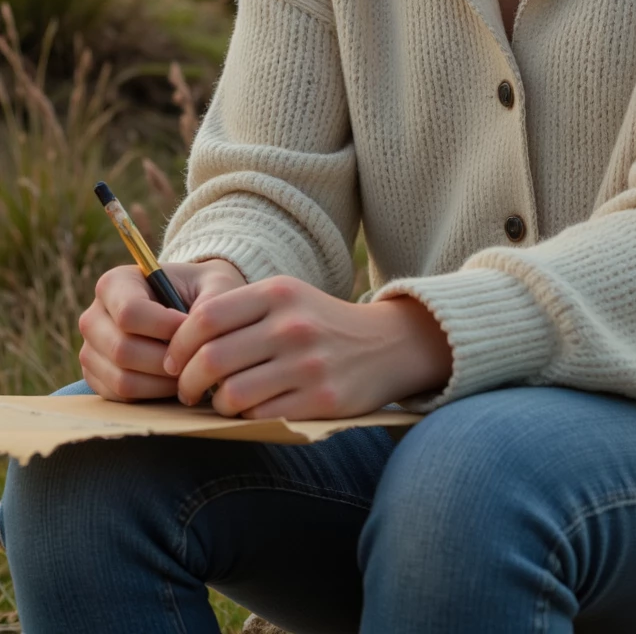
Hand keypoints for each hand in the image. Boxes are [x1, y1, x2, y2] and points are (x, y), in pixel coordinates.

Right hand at [78, 259, 248, 401]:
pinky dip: (151, 395)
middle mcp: (94, 317)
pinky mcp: (96, 378)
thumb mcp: (214, 286)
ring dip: (161, 381)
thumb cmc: (203, 293)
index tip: (191, 329)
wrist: (192, 308)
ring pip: (122, 379)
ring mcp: (91, 350)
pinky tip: (173, 382)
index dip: (165, 327)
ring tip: (188, 370)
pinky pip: (121, 397)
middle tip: (194, 358)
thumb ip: (210, 303)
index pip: (129, 313)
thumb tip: (191, 337)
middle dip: (166, 359)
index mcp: (115, 284)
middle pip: (123, 350)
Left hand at [162, 276, 453, 419]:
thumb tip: (177, 349)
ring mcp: (308, 363)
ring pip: (230, 395)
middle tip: (186, 391)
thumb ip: (238, 313)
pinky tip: (252, 410)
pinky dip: (246, 418)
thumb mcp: (286, 298)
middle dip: (186, 383)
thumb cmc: (320, 322)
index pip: (205, 318)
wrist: (386, 344)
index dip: (178, 345)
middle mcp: (292, 325)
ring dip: (216, 405)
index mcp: (278, 293)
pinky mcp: (321, 399)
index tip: (173, 361)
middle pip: (210, 359)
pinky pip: (260, 416)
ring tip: (221, 402)